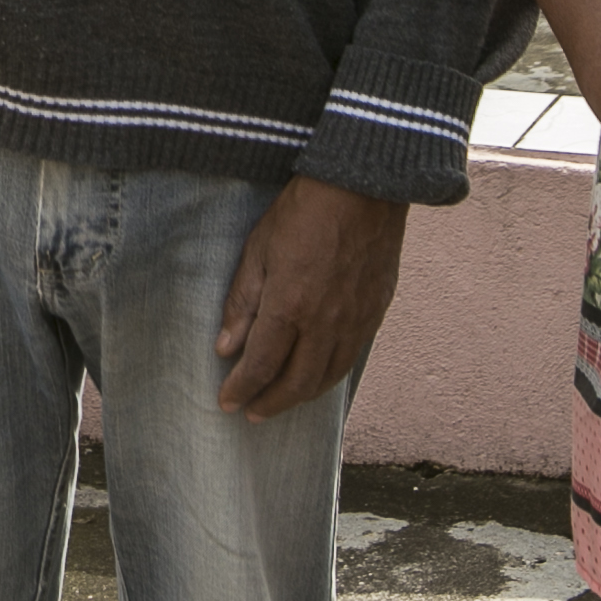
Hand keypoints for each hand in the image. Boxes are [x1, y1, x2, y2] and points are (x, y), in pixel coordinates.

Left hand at [213, 178, 405, 421]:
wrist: (363, 187)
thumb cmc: (303, 210)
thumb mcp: (258, 249)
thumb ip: (242, 302)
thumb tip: (225, 348)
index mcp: (290, 306)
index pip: (261, 366)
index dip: (241, 389)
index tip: (226, 402)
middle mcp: (325, 323)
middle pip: (296, 383)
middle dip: (270, 404)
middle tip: (251, 413)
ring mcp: (355, 321)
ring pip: (327, 378)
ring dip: (300, 396)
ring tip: (280, 401)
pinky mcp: (375, 312)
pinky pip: (350, 359)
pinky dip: (329, 377)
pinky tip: (316, 377)